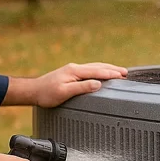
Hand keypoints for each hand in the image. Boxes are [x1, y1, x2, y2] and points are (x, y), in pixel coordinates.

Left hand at [5, 62, 127, 107]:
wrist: (34, 90)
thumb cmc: (47, 93)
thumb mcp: (64, 92)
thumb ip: (81, 87)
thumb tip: (98, 84)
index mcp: (75, 71)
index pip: (97, 71)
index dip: (111, 73)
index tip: (122, 75)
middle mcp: (75, 68)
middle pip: (98, 66)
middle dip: (112, 69)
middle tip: (125, 73)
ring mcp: (73, 69)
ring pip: (94, 67)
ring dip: (107, 69)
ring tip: (117, 72)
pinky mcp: (71, 73)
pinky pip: (89, 70)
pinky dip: (99, 70)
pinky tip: (101, 73)